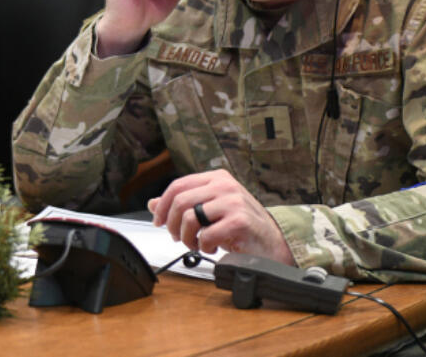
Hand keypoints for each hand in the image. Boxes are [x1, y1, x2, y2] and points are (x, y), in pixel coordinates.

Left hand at [147, 169, 293, 263]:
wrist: (272, 242)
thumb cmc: (241, 226)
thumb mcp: (210, 210)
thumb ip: (184, 204)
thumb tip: (153, 203)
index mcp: (216, 178)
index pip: (178, 185)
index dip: (163, 205)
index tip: (158, 221)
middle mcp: (224, 186)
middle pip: (180, 201)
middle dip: (172, 225)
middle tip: (177, 238)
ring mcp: (232, 202)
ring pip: (189, 218)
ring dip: (187, 238)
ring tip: (196, 244)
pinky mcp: (239, 221)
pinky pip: (206, 235)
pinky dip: (203, 247)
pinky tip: (211, 248)